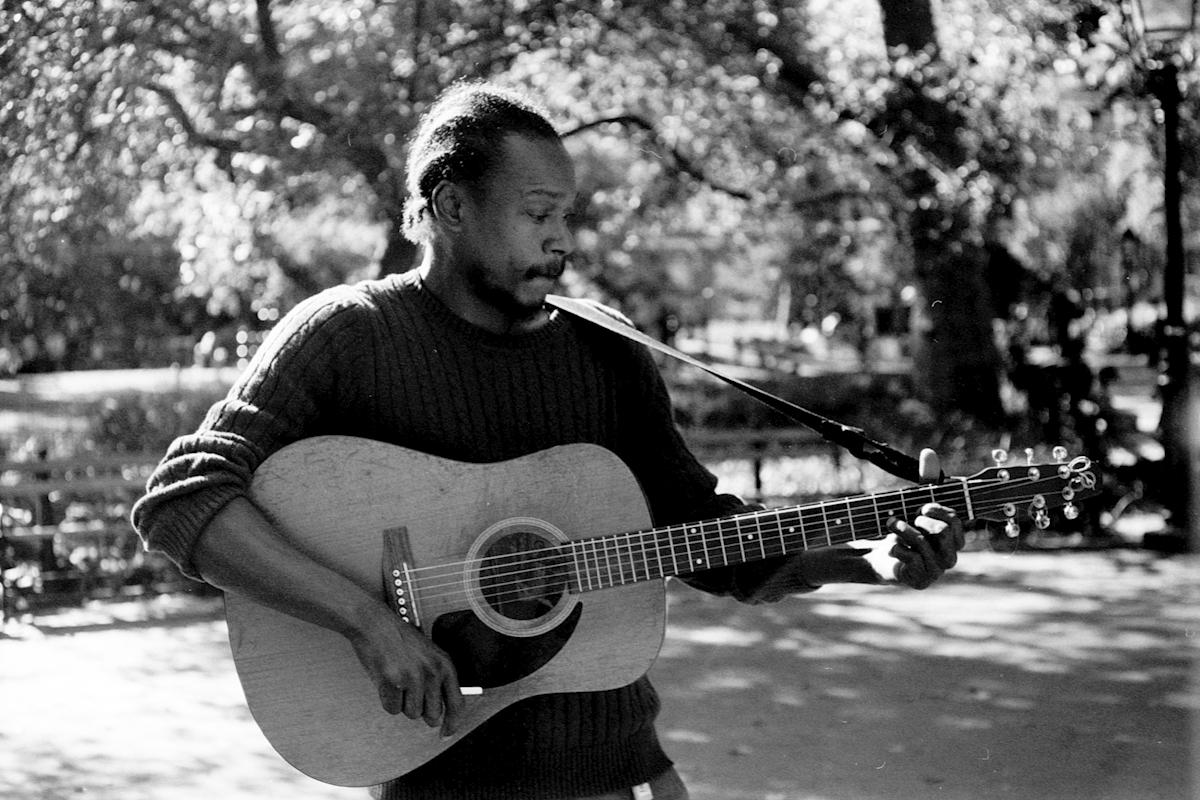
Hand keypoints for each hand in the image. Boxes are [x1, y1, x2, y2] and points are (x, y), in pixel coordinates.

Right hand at [348, 605, 465, 736]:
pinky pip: (392, 709)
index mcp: (445, 665)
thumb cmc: (400, 641)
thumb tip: (438, 717)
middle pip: (432, 714)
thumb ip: (437, 682)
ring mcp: (413, 677)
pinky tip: (385, 680)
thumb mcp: (429, 656)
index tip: (445, 735)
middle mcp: (433, 672)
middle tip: (408, 691)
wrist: (376, 625)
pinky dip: (386, 700)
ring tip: (397, 679)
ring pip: (411, 713)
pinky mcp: (393, 682)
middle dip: (419, 710)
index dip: (452, 723)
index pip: (457, 703)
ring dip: (402, 703)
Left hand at [886, 448, 964, 588]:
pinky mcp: (920, 581)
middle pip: (942, 531)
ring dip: (901, 528)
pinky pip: (909, 557)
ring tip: (891, 524)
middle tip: (908, 518)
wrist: (881, 557)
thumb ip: (926, 480)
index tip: (922, 505)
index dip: (937, 509)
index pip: (956, 519)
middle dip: (919, 519)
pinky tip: (891, 547)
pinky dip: (895, 547)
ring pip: (922, 542)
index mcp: (956, 538)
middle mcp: (951, 556)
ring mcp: (937, 571)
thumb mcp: (916, 502)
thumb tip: (929, 452)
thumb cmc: (905, 528)